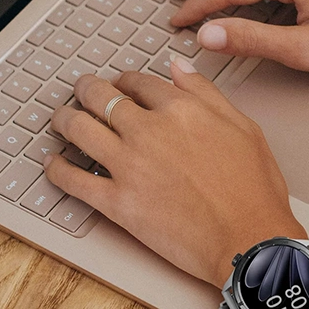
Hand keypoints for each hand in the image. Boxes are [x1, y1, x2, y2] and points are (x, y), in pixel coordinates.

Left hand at [44, 63, 304, 288]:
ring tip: (61, 119)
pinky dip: (57, 169)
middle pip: (100, 97)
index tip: (122, 85)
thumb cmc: (254, 190)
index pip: (139, 82)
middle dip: (87, 90)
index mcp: (181, 109)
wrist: (248, 240)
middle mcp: (148, 130)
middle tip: (82, 92)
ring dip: (63, 119)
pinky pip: (71, 180)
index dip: (126, 80)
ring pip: (77, 129)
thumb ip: (207, 93)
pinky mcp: (116, 202)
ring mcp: (128, 166)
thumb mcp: (244, 128)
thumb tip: (179, 67)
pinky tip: (54, 164)